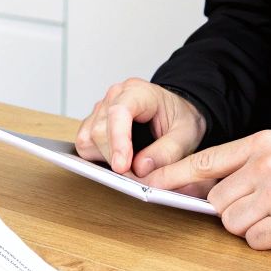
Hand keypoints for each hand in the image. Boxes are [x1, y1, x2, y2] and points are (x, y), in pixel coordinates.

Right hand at [73, 78, 206, 176]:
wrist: (175, 112)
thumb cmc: (179, 118)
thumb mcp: (186, 135)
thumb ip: (167, 152)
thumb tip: (140, 169)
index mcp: (138, 92)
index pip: (119, 112)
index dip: (118, 140)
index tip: (122, 166)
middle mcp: (115, 96)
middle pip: (99, 130)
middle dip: (113, 158)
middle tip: (133, 178)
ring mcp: (101, 109)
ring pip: (87, 138)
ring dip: (104, 159)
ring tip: (127, 168)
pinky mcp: (93, 123)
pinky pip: (85, 144)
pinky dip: (97, 158)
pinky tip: (117, 161)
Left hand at [143, 130, 270, 249]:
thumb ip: (245, 165)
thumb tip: (201, 186)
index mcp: (262, 143)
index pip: (206, 160)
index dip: (173, 174)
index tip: (149, 182)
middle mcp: (266, 165)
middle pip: (217, 200)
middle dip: (232, 210)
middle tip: (262, 207)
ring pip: (232, 223)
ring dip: (250, 227)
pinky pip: (255, 241)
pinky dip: (268, 240)